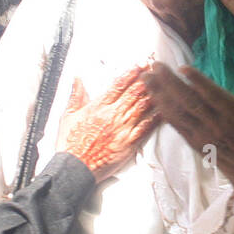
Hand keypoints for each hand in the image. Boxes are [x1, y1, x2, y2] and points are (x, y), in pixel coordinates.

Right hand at [58, 65, 159, 182]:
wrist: (75, 168)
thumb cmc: (70, 143)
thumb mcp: (68, 116)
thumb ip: (76, 96)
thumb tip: (77, 79)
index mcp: (98, 106)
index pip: (118, 85)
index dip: (131, 73)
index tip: (140, 65)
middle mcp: (112, 115)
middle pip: (134, 93)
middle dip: (146, 79)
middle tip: (156, 69)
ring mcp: (122, 129)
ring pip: (142, 107)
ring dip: (154, 94)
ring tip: (164, 83)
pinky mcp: (129, 143)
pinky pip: (146, 128)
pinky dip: (156, 118)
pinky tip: (165, 110)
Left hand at [139, 49, 233, 193]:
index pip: (212, 95)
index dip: (198, 81)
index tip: (182, 67)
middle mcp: (216, 123)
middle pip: (189, 101)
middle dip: (170, 83)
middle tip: (155, 65)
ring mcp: (202, 134)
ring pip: (178, 112)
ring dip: (160, 94)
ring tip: (146, 78)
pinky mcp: (193, 142)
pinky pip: (176, 124)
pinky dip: (163, 110)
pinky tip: (153, 97)